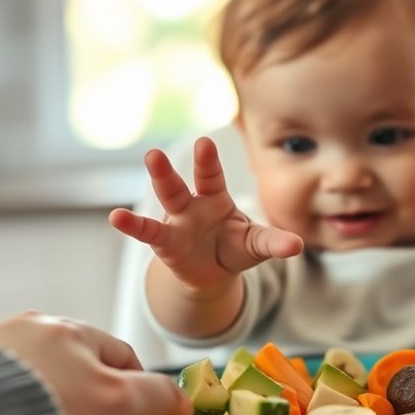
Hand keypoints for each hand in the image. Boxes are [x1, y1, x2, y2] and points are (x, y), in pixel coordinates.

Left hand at [0, 311, 192, 414]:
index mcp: (107, 396)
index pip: (160, 392)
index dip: (169, 408)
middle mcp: (79, 352)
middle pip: (118, 358)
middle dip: (119, 383)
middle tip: (109, 412)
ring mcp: (37, 332)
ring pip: (75, 341)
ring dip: (77, 365)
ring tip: (56, 399)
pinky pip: (32, 339)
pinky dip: (35, 359)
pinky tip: (18, 389)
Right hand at [109, 137, 302, 289]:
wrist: (213, 272)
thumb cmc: (234, 248)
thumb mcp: (255, 245)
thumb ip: (273, 242)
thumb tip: (298, 244)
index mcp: (216, 197)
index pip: (211, 175)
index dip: (208, 160)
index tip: (205, 142)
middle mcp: (193, 203)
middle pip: (183, 181)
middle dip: (174, 166)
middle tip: (161, 148)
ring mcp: (176, 221)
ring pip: (167, 196)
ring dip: (159, 179)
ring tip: (151, 158)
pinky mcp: (165, 243)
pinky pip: (148, 232)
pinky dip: (133, 226)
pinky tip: (116, 218)